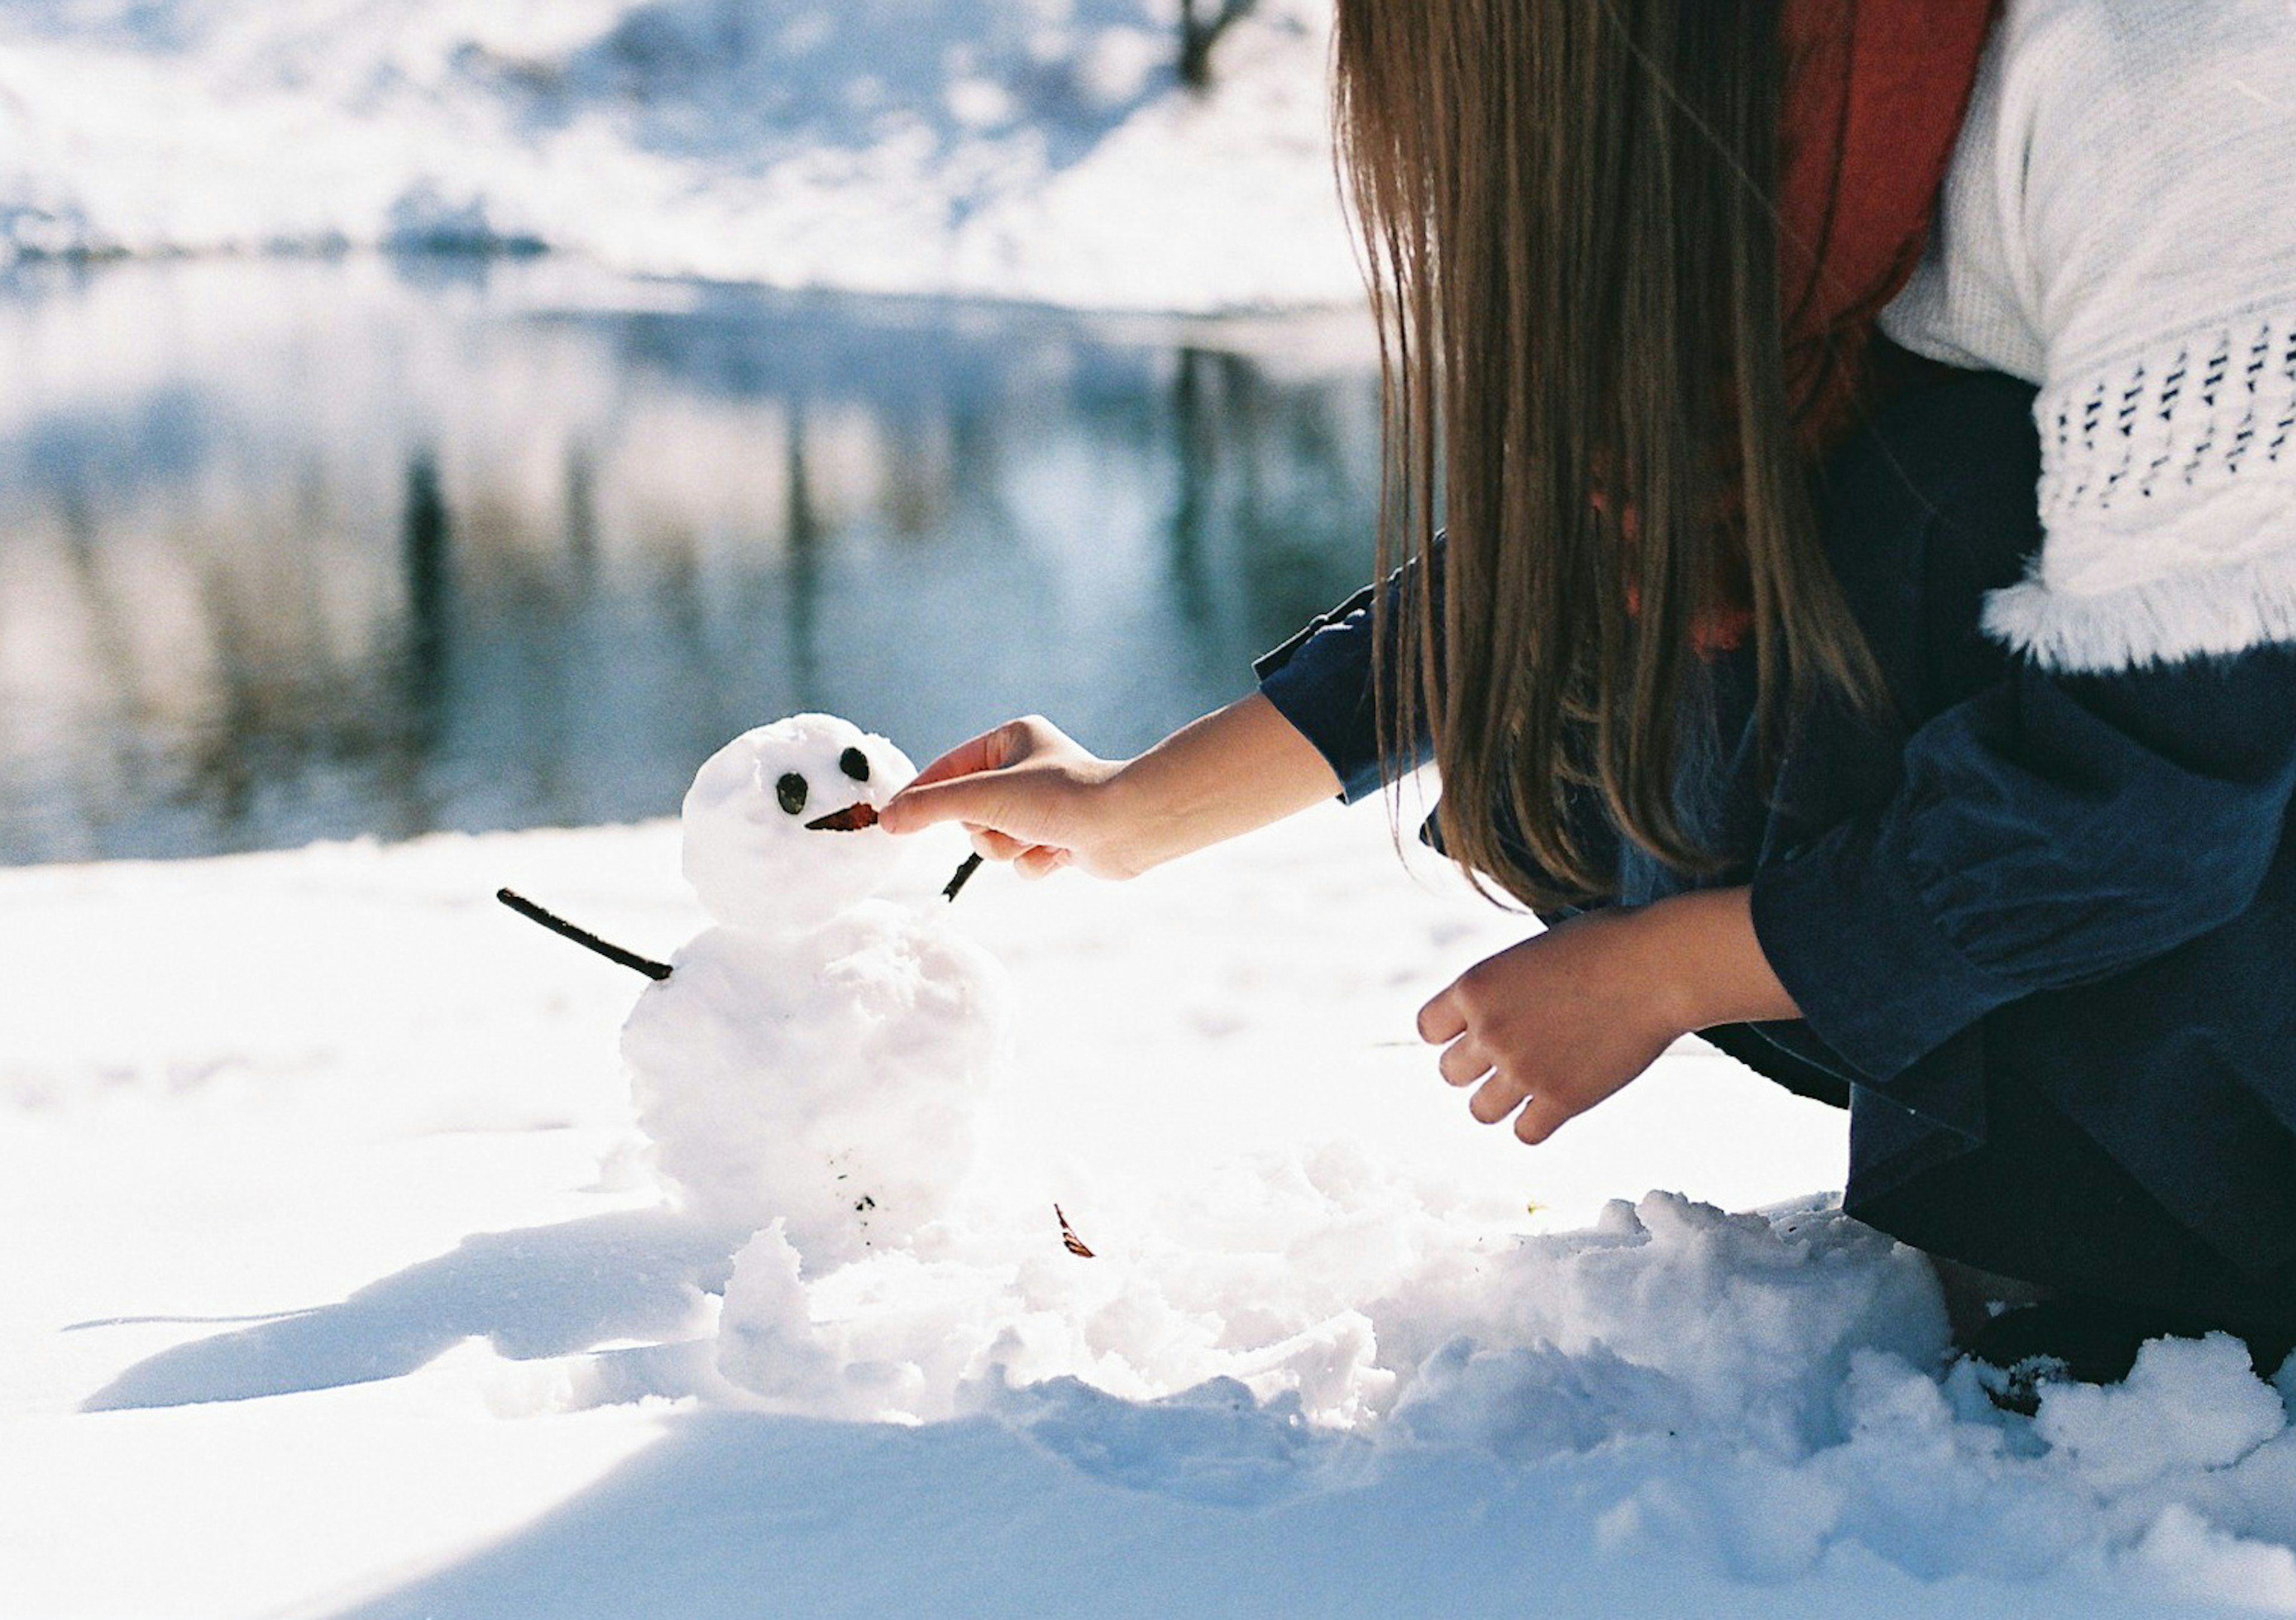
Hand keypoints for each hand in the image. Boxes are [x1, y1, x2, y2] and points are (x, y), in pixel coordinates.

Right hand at [880, 716, 1127, 877]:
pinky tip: (1060, 852)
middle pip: (970, 810)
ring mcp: (1044, 804)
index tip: (892, 820)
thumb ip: (931, 807)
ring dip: (1009, 846)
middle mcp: (1028, 768)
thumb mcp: (985, 795)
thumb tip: (888, 820)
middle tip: (1004, 823)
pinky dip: (1035, 861)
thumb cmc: (1061, 797)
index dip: (922, 794)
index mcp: (1012, 739)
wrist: (1127, 824)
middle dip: (984, 826)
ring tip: (1037, 837)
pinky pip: (1022, 859)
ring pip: (994, 839)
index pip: (949, 766)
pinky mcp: (1060, 836)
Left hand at [1415, 888, 1798, 1143]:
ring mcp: (1523, 1069)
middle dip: (1478, 1065)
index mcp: (1474, 986)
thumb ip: (1503, 987)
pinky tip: (1557, 1101)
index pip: (1428, 1029)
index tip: (1480, 1027)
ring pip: (1480, 1111)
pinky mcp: (1561, 1100)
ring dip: (1502, 1099)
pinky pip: (1525, 1133)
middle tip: (1515, 1052)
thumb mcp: (1532, 952)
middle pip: (1450, 1073)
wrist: (1657, 967)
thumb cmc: (1605, 944)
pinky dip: (1537, 1122)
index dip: (1454, 1031)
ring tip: (1532, 1080)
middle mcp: (1489, 1031)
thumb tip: (1493, 1016)